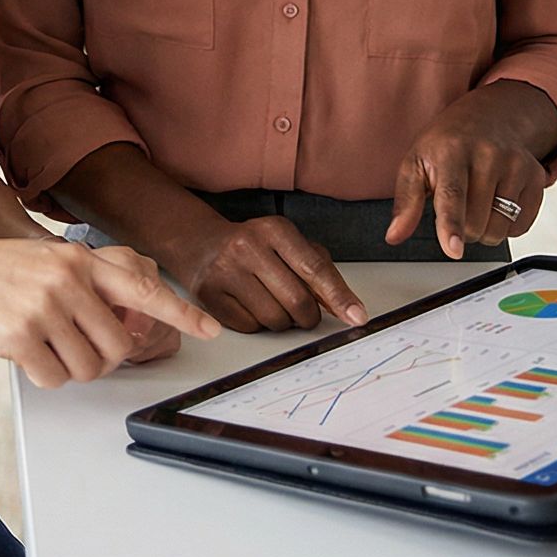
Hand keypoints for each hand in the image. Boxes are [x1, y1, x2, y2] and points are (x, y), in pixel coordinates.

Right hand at [0, 238, 218, 388]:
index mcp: (79, 259)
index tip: (210, 328)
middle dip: (102, 358)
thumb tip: (127, 319)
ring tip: (42, 346)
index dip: (181, 312)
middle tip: (73, 348)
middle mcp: (67, 279)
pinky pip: (56, 378)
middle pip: (118, 345)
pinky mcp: (20, 336)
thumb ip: (86, 283)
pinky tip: (23, 354)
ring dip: (70, 368)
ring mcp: (44, 307)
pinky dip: (44, 376)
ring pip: (89, 367)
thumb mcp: (46, 260)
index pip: (143, 287)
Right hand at [163, 214, 366, 333]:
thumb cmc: (253, 246)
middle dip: (309, 317)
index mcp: (274, 230)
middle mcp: (248, 247)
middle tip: (305, 315)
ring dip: (284, 323)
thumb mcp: (287, 243)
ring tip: (273, 305)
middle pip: (297, 301)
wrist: (200, 243)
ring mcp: (225, 271)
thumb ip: (319, 269)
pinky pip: (250, 327)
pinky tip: (251, 306)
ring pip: (274, 319)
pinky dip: (258, 324)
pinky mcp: (209, 295)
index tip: (357, 316)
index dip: (340, 297)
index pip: (314, 269)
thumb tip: (345, 306)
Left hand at [385, 84, 556, 258]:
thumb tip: (394, 235)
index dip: (451, 226)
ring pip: (499, 229)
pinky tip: (497, 202)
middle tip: (458, 205)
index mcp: (452, 151)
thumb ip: (406, 202)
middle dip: (462, 227)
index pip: (452, 195)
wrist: (487, 118)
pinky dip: (506, 225)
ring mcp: (517, 164)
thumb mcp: (416, 164)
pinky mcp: (536, 176)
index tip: (453, 249)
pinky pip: (520, 227)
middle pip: (475, 223)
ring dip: (484, 229)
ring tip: (476, 203)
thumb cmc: (447, 144)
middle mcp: (488, 155)